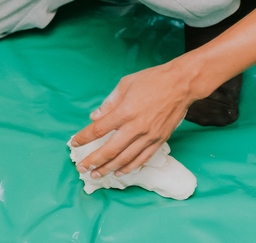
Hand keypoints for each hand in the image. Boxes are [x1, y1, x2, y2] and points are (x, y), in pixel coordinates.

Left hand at [69, 63, 194, 177]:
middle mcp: (136, 127)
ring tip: (96, 174)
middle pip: (110, 150)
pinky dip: (130, 167)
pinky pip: (142, 158)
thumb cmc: (152, 80)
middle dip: (93, 161)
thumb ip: (109, 103)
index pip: (98, 129)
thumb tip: (94, 117)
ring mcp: (149, 136)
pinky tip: (120, 172)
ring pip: (125, 158)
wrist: (181, 84)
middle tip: (82, 168)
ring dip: (109, 168)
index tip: (74, 142)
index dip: (84, 138)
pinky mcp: (159, 140)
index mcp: (125, 111)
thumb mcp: (125, 84)